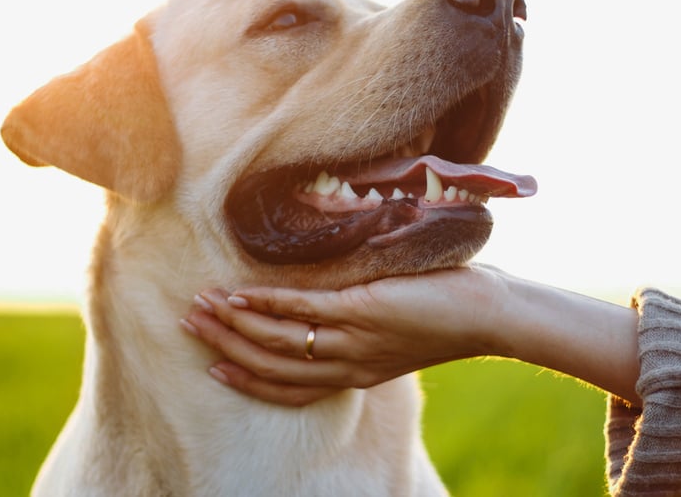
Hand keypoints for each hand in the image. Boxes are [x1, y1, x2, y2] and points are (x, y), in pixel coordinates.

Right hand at [180, 265, 513, 405]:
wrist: (490, 315)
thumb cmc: (445, 314)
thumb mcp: (394, 331)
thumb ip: (360, 324)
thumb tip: (333, 301)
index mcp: (353, 373)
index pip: (288, 387)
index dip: (247, 379)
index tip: (213, 367)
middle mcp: (347, 365)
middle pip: (272, 365)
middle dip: (227, 348)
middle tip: (191, 325)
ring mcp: (353, 340)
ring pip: (280, 339)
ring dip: (236, 324)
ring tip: (203, 305)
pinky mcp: (363, 311)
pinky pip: (304, 310)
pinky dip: (267, 303)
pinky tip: (241, 293)